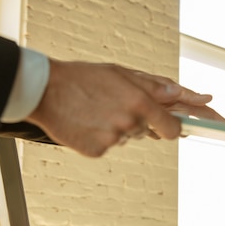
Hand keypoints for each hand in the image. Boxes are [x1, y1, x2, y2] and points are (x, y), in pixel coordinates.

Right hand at [26, 60, 223, 156]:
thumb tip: (180, 95)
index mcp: (140, 102)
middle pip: (146, 132)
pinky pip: (107, 147)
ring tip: (95, 110)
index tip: (167, 126)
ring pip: (125, 139)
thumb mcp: (122, 74)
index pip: (173, 129)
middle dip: (136, 121)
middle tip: (112, 105)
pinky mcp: (96, 151)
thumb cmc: (84, 77)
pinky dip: (99, 138)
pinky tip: (86, 122)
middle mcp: (129, 123)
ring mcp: (113, 140)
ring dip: (116, 128)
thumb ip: (155, 87)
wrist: (44, 90)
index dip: (171, 128)